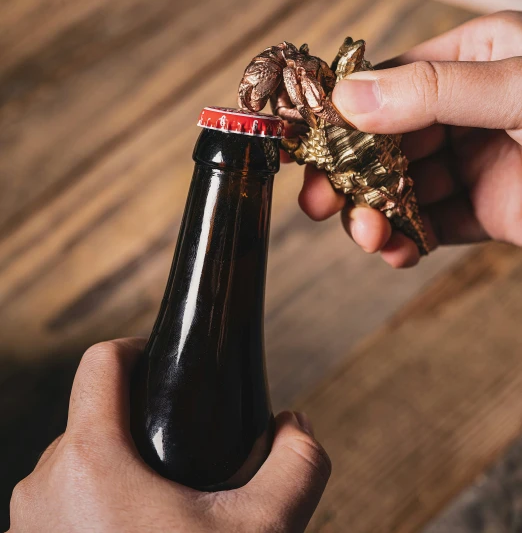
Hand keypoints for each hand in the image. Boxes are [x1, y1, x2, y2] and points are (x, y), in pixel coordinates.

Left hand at [9, 339, 329, 532]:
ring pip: (75, 463)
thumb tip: (295, 430)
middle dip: (140, 427)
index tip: (166, 365)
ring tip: (161, 507)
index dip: (137, 348)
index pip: (100, 362)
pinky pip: (60, 506)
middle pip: (93, 416)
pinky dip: (94, 508)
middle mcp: (44, 484)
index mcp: (90, 459)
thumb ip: (297, 468)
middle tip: (182, 456)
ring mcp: (28, 525)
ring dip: (117, 470)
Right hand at [299, 10, 521, 267]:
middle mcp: (470, 107)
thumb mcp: (516, 87)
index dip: (342, 108)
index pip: (390, 78)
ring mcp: (479, 160)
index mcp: (476, 57)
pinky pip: (435, 225)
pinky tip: (395, 250)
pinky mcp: (492, 209)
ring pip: (402, 185)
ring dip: (375, 212)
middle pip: (385, 137)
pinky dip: (407, 240)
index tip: (304, 137)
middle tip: (318, 200)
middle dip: (349, 172)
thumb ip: (432, 90)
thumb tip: (347, 98)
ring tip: (366, 234)